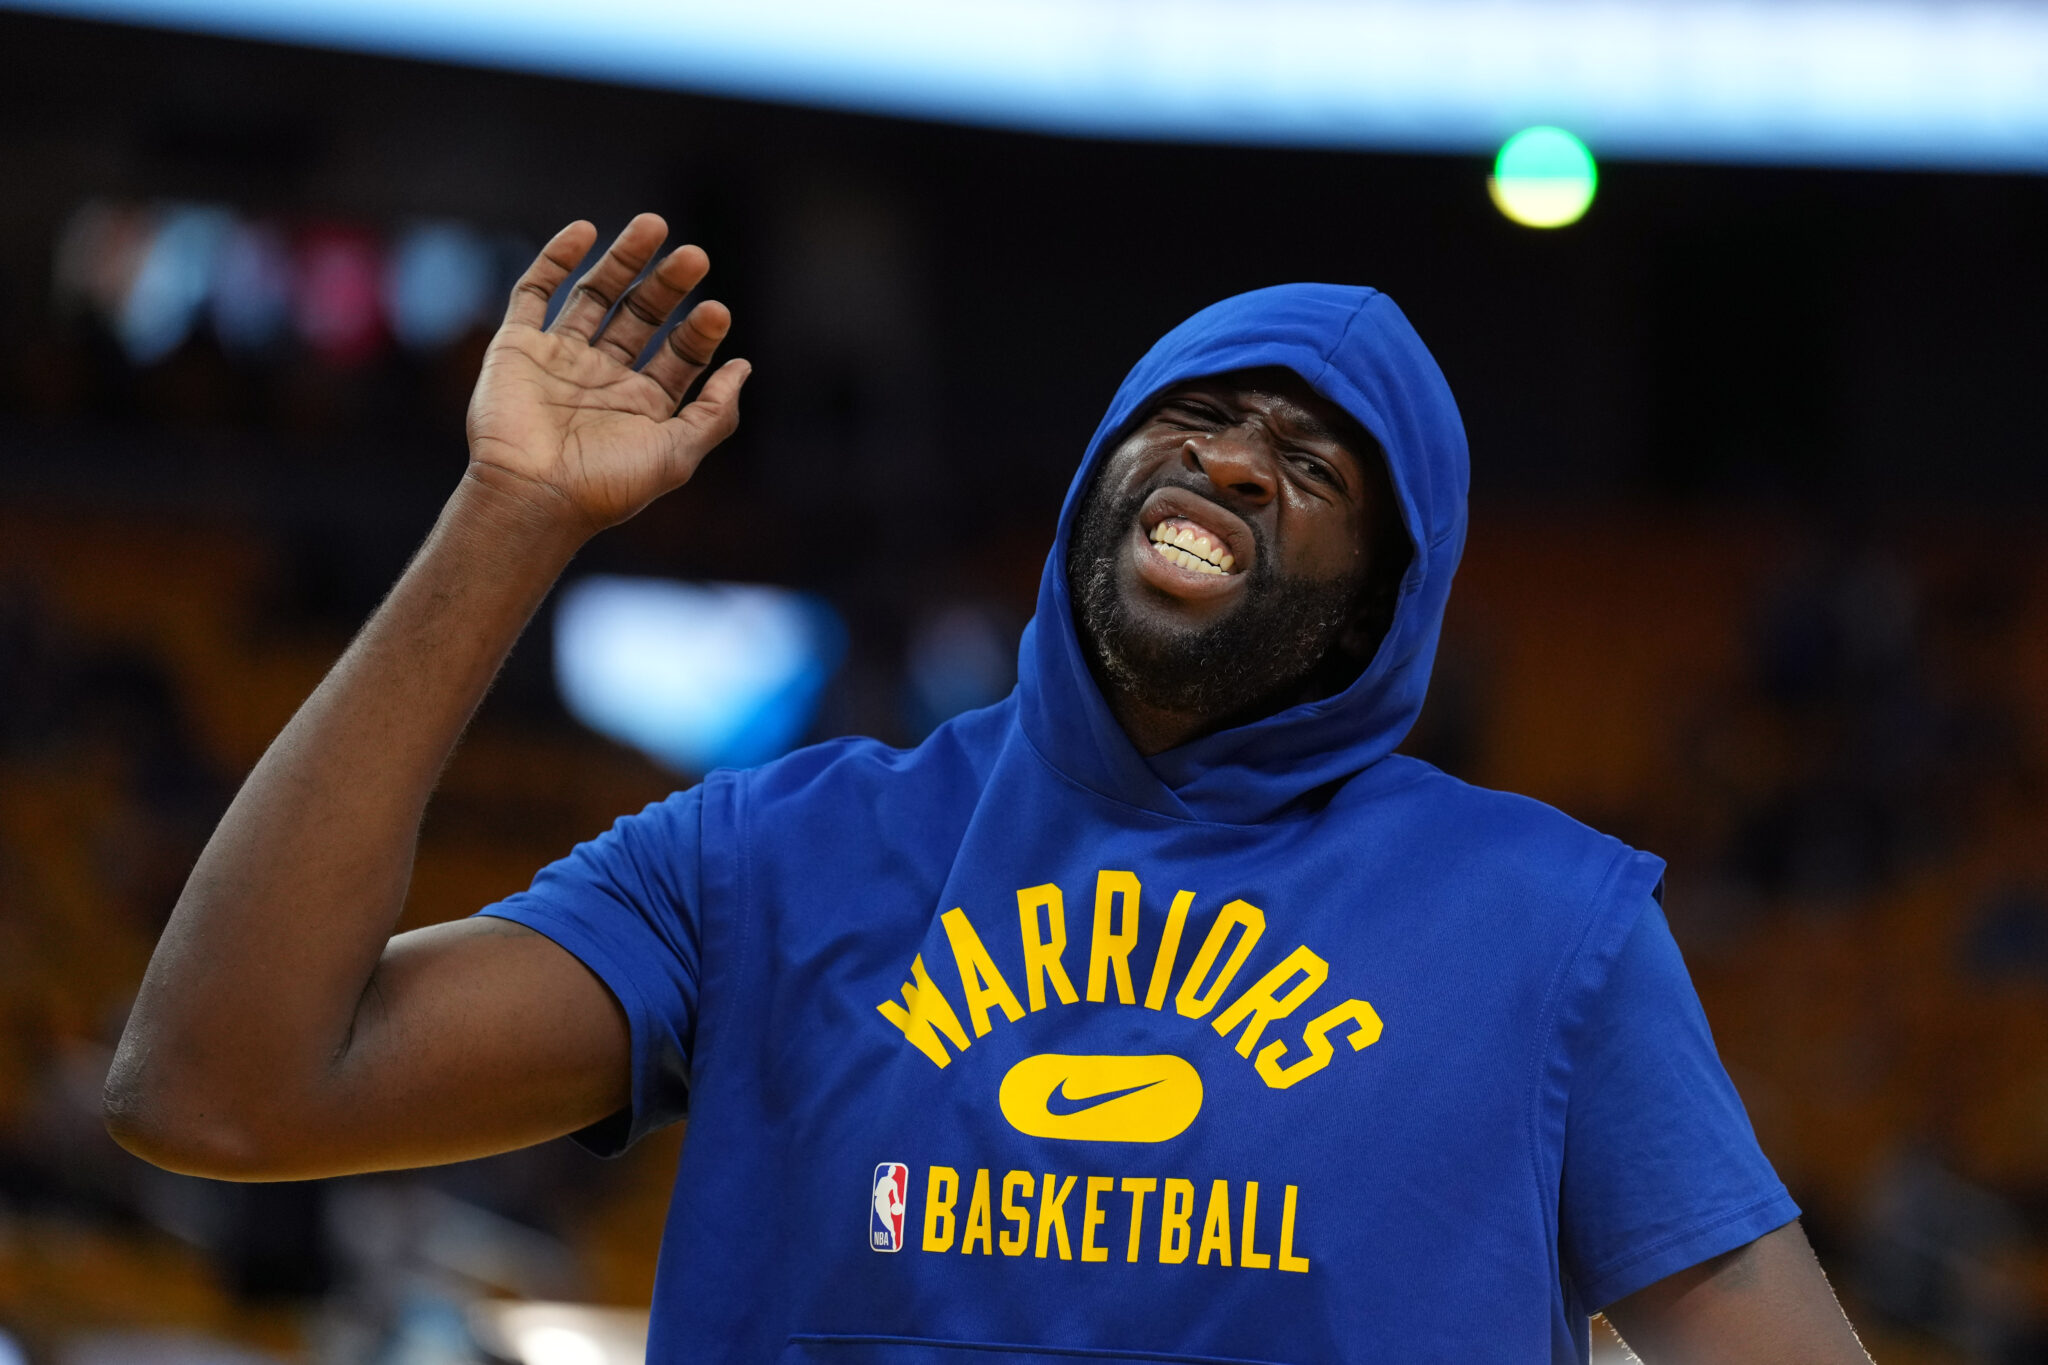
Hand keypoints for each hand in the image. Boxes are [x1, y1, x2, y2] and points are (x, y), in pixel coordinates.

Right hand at [464, 214, 748, 535]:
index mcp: (642, 407)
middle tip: (695, 256)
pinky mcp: (517, 348)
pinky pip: (534, 293)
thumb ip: (715, 413)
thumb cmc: (607, 485)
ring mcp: (560, 360)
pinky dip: (555, 259)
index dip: (700, 332)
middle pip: (641, 317)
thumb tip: (744, 367)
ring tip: (654, 225)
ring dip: (623, 261)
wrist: (532, 497)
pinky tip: (585, 231)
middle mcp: (602, 379)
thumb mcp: (678, 453)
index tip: (717, 311)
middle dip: (668, 286)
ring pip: (594, 296)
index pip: (679, 355)